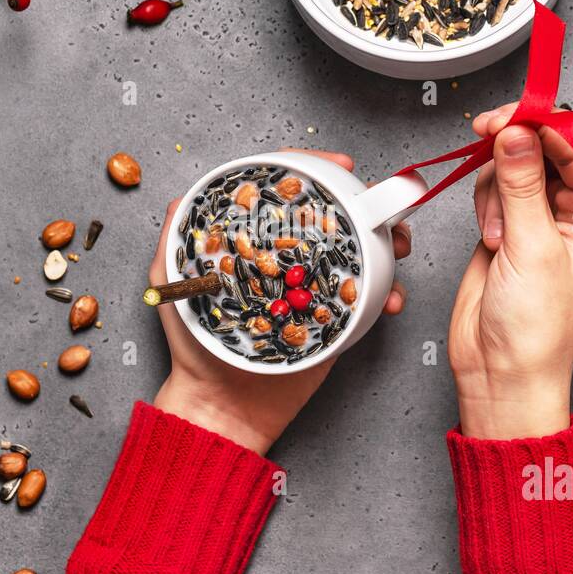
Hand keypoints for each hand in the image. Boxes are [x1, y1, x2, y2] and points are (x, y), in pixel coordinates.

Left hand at [152, 150, 411, 455]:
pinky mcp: (336, 322)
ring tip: (398, 245)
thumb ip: (175, 240)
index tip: (338, 166)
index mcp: (256, 245)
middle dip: (367, 204)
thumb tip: (182, 200)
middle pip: (335, 218)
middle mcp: (289, 262)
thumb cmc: (194, 348)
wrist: (224, 407)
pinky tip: (390, 300)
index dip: (314, 172)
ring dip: (388, 241)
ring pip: (362, 253)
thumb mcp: (174, 286)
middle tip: (383, 206)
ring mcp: (315, 290)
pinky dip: (389, 294)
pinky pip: (371, 300)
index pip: (288, 195)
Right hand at [448, 105, 572, 438]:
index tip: (512, 114)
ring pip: (511, 162)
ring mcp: (539, 215)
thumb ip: (522, 184)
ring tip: (498, 232)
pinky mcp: (508, 222)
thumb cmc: (538, 328)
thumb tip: (516, 133)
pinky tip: (489, 234)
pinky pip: (492, 184)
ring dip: (494, 187)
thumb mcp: (534, 248)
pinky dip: (482, 200)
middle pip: (544, 145)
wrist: (501, 368)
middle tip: (487, 135)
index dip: (546, 123)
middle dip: (513, 147)